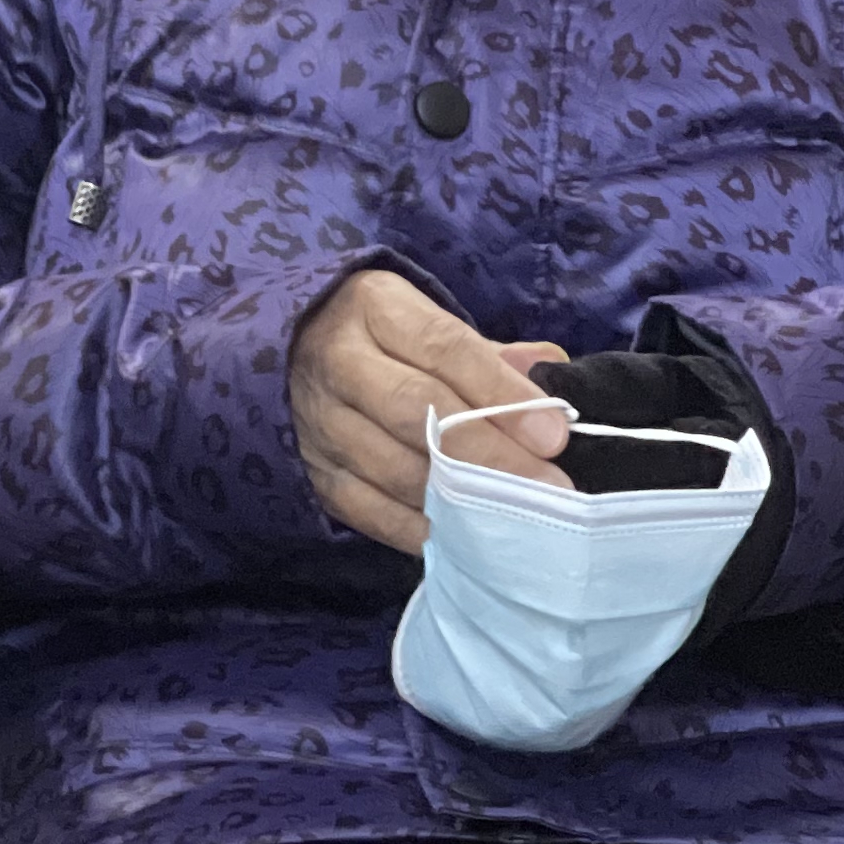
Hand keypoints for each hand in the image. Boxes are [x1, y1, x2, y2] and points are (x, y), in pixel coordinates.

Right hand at [293, 269, 570, 553]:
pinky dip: (420, 528)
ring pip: (394, 467)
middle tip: (551, 488)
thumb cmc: (383, 336)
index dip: (501, 393)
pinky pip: (368, 509)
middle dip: (491, 454)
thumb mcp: (427, 320)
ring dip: (462, 498)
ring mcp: (317, 419)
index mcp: (373, 306)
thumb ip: (489, 353)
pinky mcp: (311, 470)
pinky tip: (465, 537)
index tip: (554, 433)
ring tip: (521, 519)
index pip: (444, 348)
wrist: (289, 352)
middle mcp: (336, 358)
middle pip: (418, 411)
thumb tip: (550, 367)